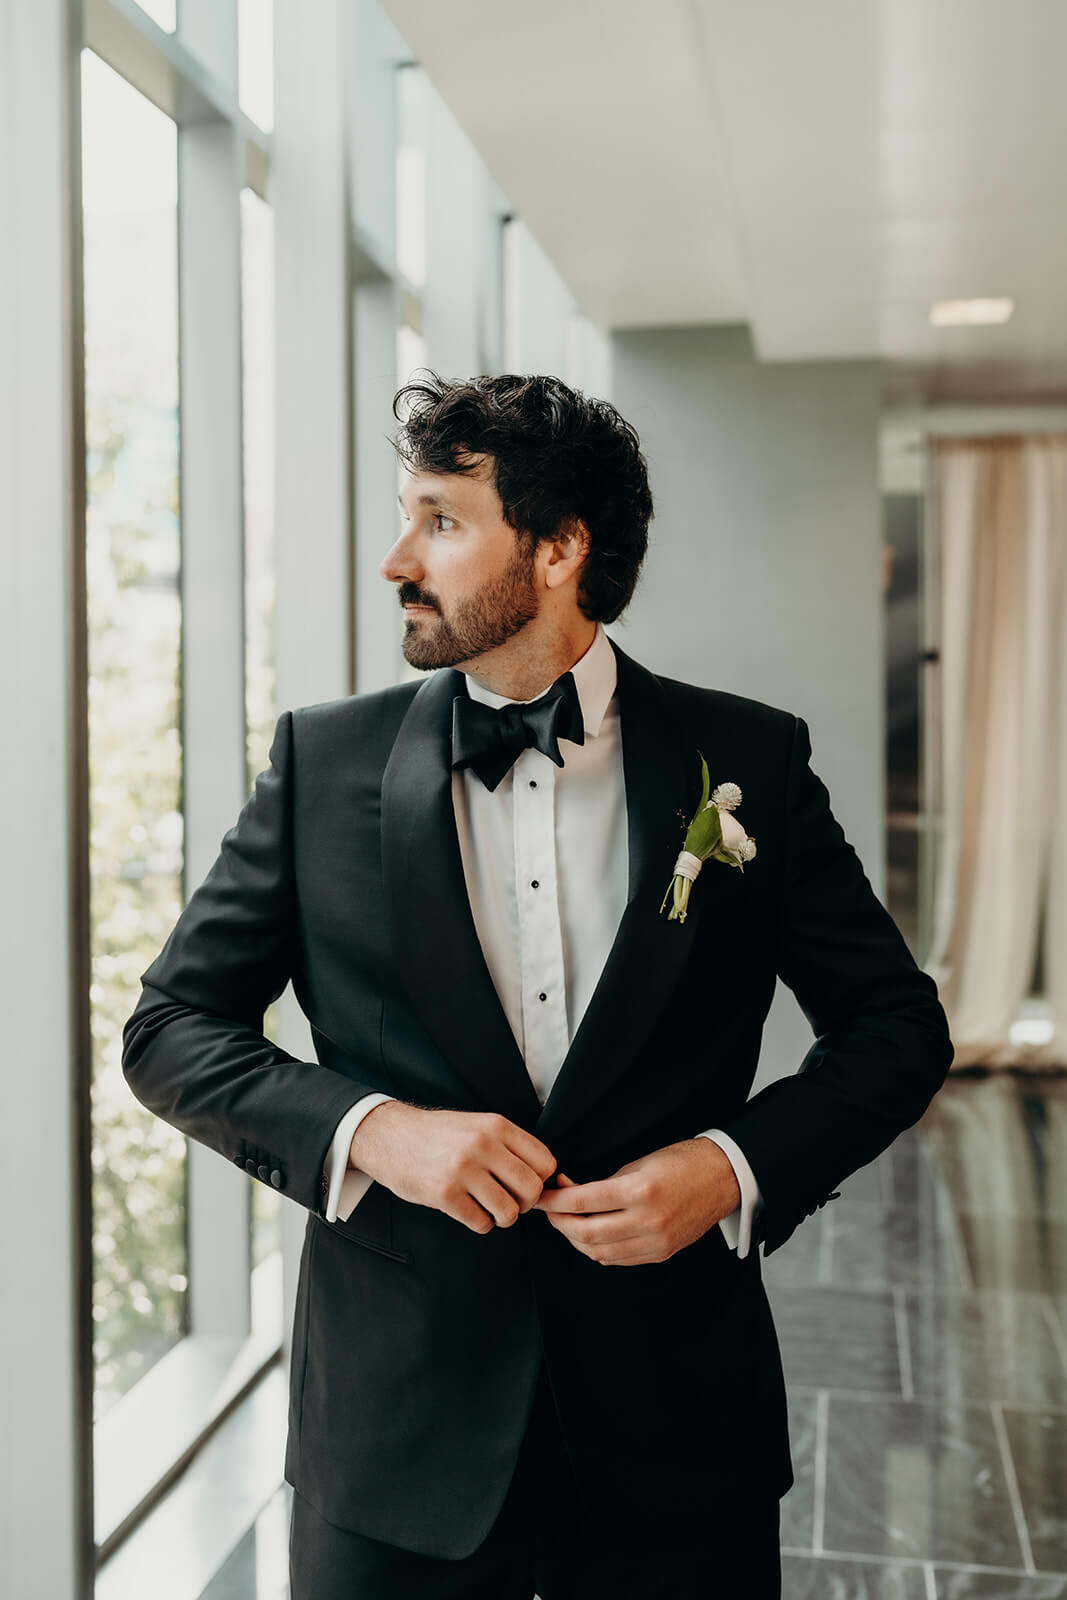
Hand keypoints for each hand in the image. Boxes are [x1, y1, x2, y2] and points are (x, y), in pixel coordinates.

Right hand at [348, 1102, 557, 1235]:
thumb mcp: (477, 1124)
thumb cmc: (438, 1135)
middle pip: (532, 1189)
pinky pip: (481, 1223)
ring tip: (490, 1209)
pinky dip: (480, 1224)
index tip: (525, 1185)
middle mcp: (483, 1145)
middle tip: (510, 1202)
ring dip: (503, 1217)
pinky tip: (470, 1211)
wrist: (389, 1136)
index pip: (545, 1162)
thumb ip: (508, 1145)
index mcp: (496, 1126)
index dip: (540, 1180)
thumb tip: (542, 1176)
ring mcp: (463, 1170)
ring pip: (509, 1211)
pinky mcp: (444, 1194)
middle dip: (525, 1204)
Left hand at [531, 1139, 740, 1264]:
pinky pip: (619, 1259)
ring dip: (576, 1239)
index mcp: (640, 1191)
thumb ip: (605, 1183)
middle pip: (586, 1233)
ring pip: (599, 1252)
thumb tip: (572, 1193)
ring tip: (566, 1222)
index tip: (540, 1197)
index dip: (554, 1201)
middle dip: (560, 1223)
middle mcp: (647, 1221)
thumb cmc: (682, 1162)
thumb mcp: (639, 1163)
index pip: (582, 1202)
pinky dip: (598, 1250)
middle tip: (549, 1210)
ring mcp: (656, 1242)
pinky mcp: (661, 1253)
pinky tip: (590, 1236)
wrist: (722, 1178)